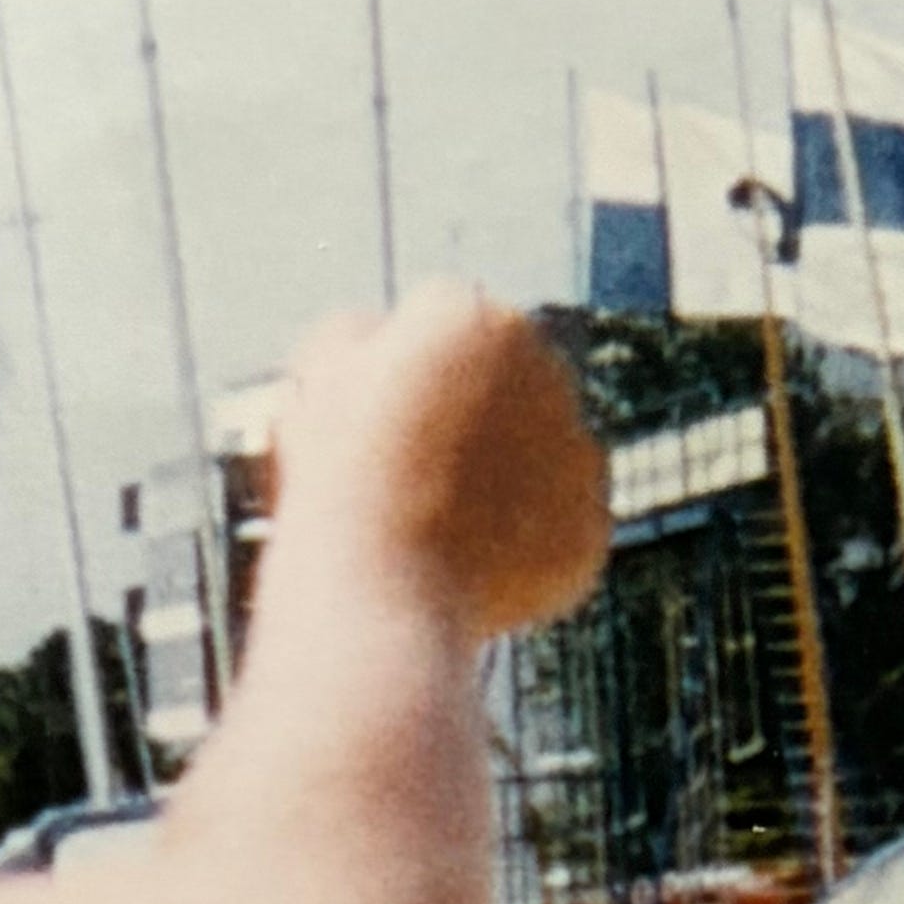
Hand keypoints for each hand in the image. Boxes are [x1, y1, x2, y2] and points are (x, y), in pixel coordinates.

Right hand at [267, 282, 608, 638]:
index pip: (440, 323)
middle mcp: (544, 367)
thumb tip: (384, 334)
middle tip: (407, 473)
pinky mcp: (589, 523)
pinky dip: (521, 543)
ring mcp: (576, 449)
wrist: (380, 585)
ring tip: (434, 524)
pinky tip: (468, 563)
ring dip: (499, 475)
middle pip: (500, 381)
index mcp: (474, 318)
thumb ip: (353, 336)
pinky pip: (555, 525)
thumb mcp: (315, 381)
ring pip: (535, 450)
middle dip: (466, 413)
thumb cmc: (335, 480)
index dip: (401, 370)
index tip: (375, 419)